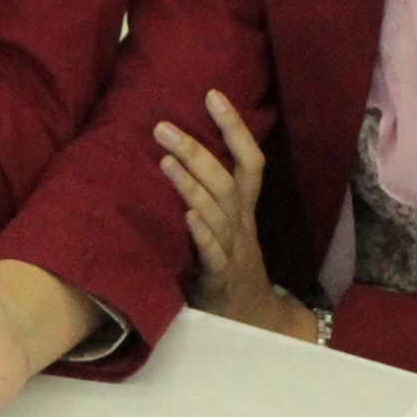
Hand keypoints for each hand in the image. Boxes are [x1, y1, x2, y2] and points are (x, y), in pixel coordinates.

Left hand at [154, 91, 308, 339]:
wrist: (253, 322)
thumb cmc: (230, 267)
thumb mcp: (226, 227)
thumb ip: (210, 195)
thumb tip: (178, 152)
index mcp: (244, 209)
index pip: (249, 161)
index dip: (234, 128)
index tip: (213, 94)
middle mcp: (241, 224)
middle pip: (226, 181)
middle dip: (197, 150)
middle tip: (163, 126)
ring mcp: (234, 250)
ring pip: (217, 212)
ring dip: (192, 185)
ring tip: (165, 161)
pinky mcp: (221, 278)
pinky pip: (214, 253)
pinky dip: (202, 235)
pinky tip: (187, 217)